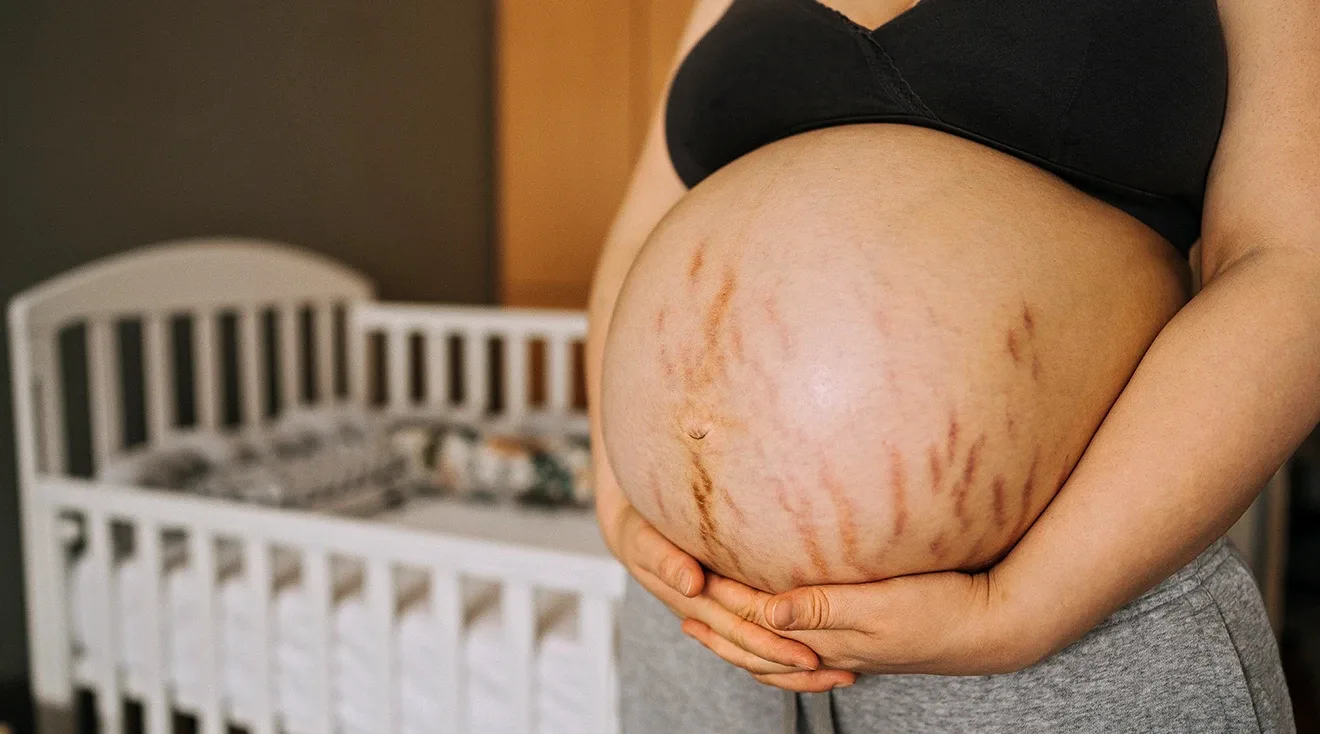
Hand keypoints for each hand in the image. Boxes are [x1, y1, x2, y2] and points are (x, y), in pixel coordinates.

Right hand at [602, 502, 835, 680]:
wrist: (631, 530)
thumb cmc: (641, 527)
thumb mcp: (646, 539)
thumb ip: (667, 559)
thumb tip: (691, 584)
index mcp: (694, 598)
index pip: (739, 625)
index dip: (772, 643)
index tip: (808, 657)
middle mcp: (706, 613)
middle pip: (752, 647)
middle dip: (793, 663)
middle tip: (835, 673)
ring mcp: (713, 616)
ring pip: (753, 653)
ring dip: (791, 670)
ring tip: (835, 676)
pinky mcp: (721, 611)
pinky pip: (750, 643)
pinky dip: (779, 657)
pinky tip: (810, 665)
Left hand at [686, 568, 1039, 691]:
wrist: (991, 626)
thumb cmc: (941, 608)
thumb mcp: (881, 604)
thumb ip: (822, 607)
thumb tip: (766, 612)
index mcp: (828, 639)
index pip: (759, 617)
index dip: (723, 594)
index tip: (691, 570)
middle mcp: (829, 649)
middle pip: (759, 642)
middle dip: (719, 622)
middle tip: (683, 598)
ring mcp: (845, 648)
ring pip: (776, 650)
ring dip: (741, 636)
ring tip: (710, 618)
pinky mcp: (861, 641)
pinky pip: (804, 648)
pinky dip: (776, 644)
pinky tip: (776, 630)